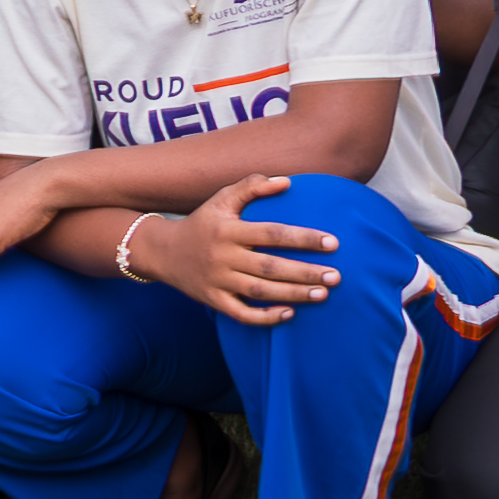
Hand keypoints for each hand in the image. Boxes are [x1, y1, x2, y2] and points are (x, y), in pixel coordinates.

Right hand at [154, 174, 340, 327]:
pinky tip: (290, 314)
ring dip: (294, 295)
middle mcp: (223, 256)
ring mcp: (218, 281)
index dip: (303, 238)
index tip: (333, 243)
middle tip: (337, 276)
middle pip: (271, 267)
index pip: (272, 233)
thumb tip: (286, 182)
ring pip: (261, 291)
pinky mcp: (213, 300)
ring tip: (323, 294)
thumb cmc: (201, 223)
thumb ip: (251, 187)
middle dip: (306, 272)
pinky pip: (242, 314)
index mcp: (229, 229)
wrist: (161, 252)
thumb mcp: (220, 199)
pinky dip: (265, 317)